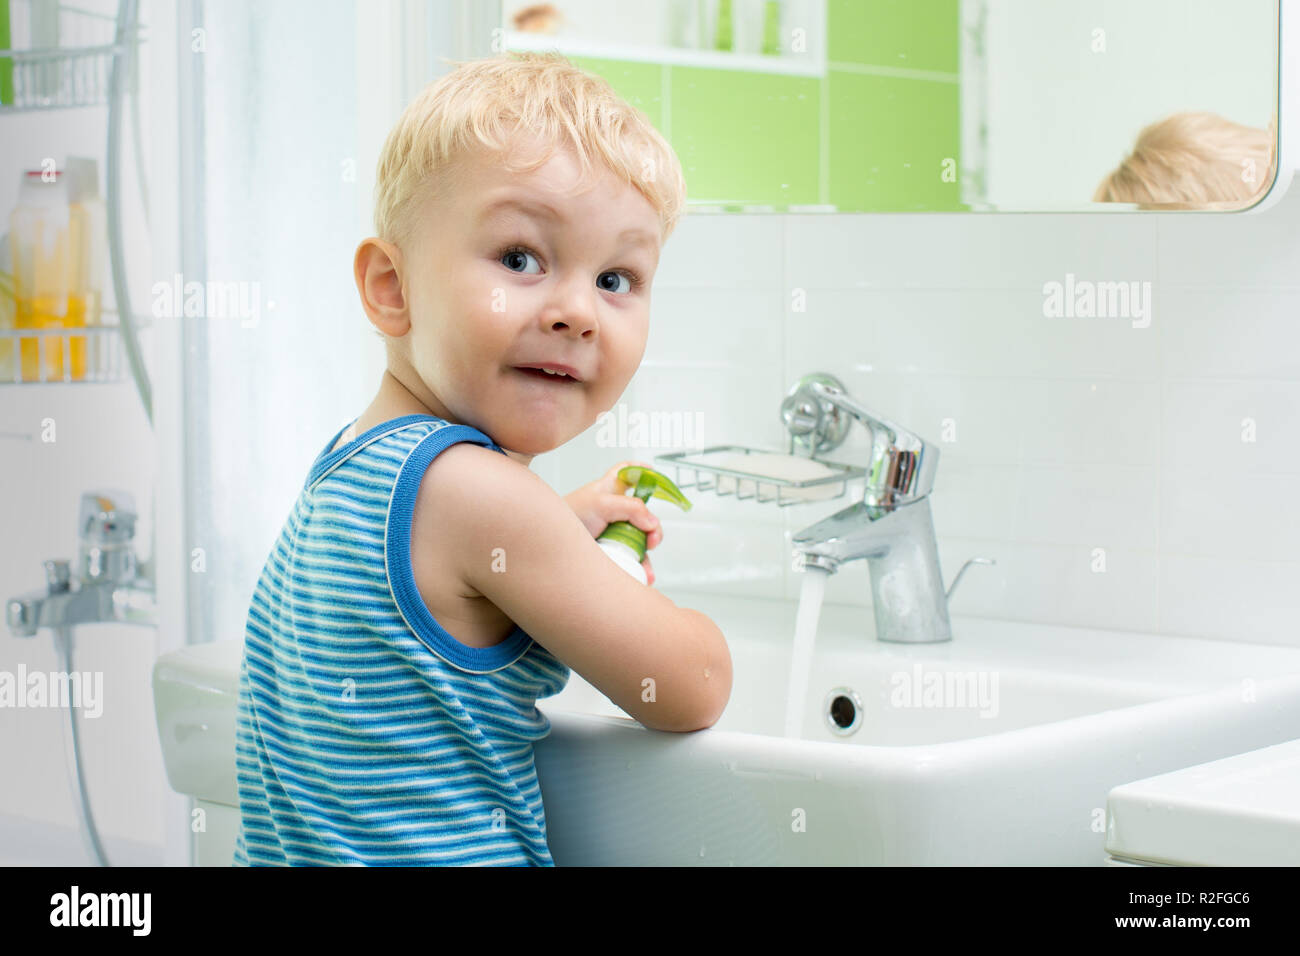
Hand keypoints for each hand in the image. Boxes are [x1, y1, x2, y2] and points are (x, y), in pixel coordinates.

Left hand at [563, 460, 663, 584]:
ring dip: (647, 555)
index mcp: (611, 488)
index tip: (656, 476)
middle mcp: (615, 508)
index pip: (628, 472)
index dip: (643, 471)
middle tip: (652, 540)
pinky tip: (642, 575)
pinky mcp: (612, 549)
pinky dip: (639, 567)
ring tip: (645, 567)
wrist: (549, 543)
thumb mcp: (601, 504)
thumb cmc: (569, 515)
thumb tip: (653, 523)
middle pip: (643, 515)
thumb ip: (631, 508)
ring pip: (639, 540)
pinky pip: (630, 557)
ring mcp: (614, 529)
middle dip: (653, 530)